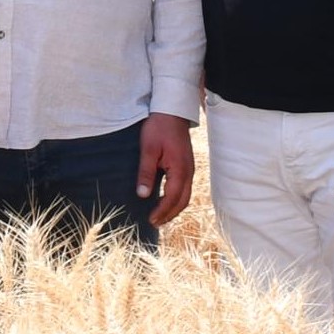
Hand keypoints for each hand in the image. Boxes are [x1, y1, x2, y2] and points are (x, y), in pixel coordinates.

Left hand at [134, 115, 196, 230]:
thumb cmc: (159, 128)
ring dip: (174, 208)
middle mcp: (189, 171)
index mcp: (180, 169)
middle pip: (183, 200)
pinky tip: (166, 200)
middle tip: (155, 223)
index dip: (162, 211)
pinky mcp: (187, 165)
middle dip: (170, 214)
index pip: (172, 197)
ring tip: (160, 216)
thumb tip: (143, 195)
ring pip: (186, 195)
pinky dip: (177, 199)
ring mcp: (190, 168)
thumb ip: (146, 173)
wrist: (172, 111)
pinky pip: (185, 188)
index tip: (151, 220)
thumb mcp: (148, 149)